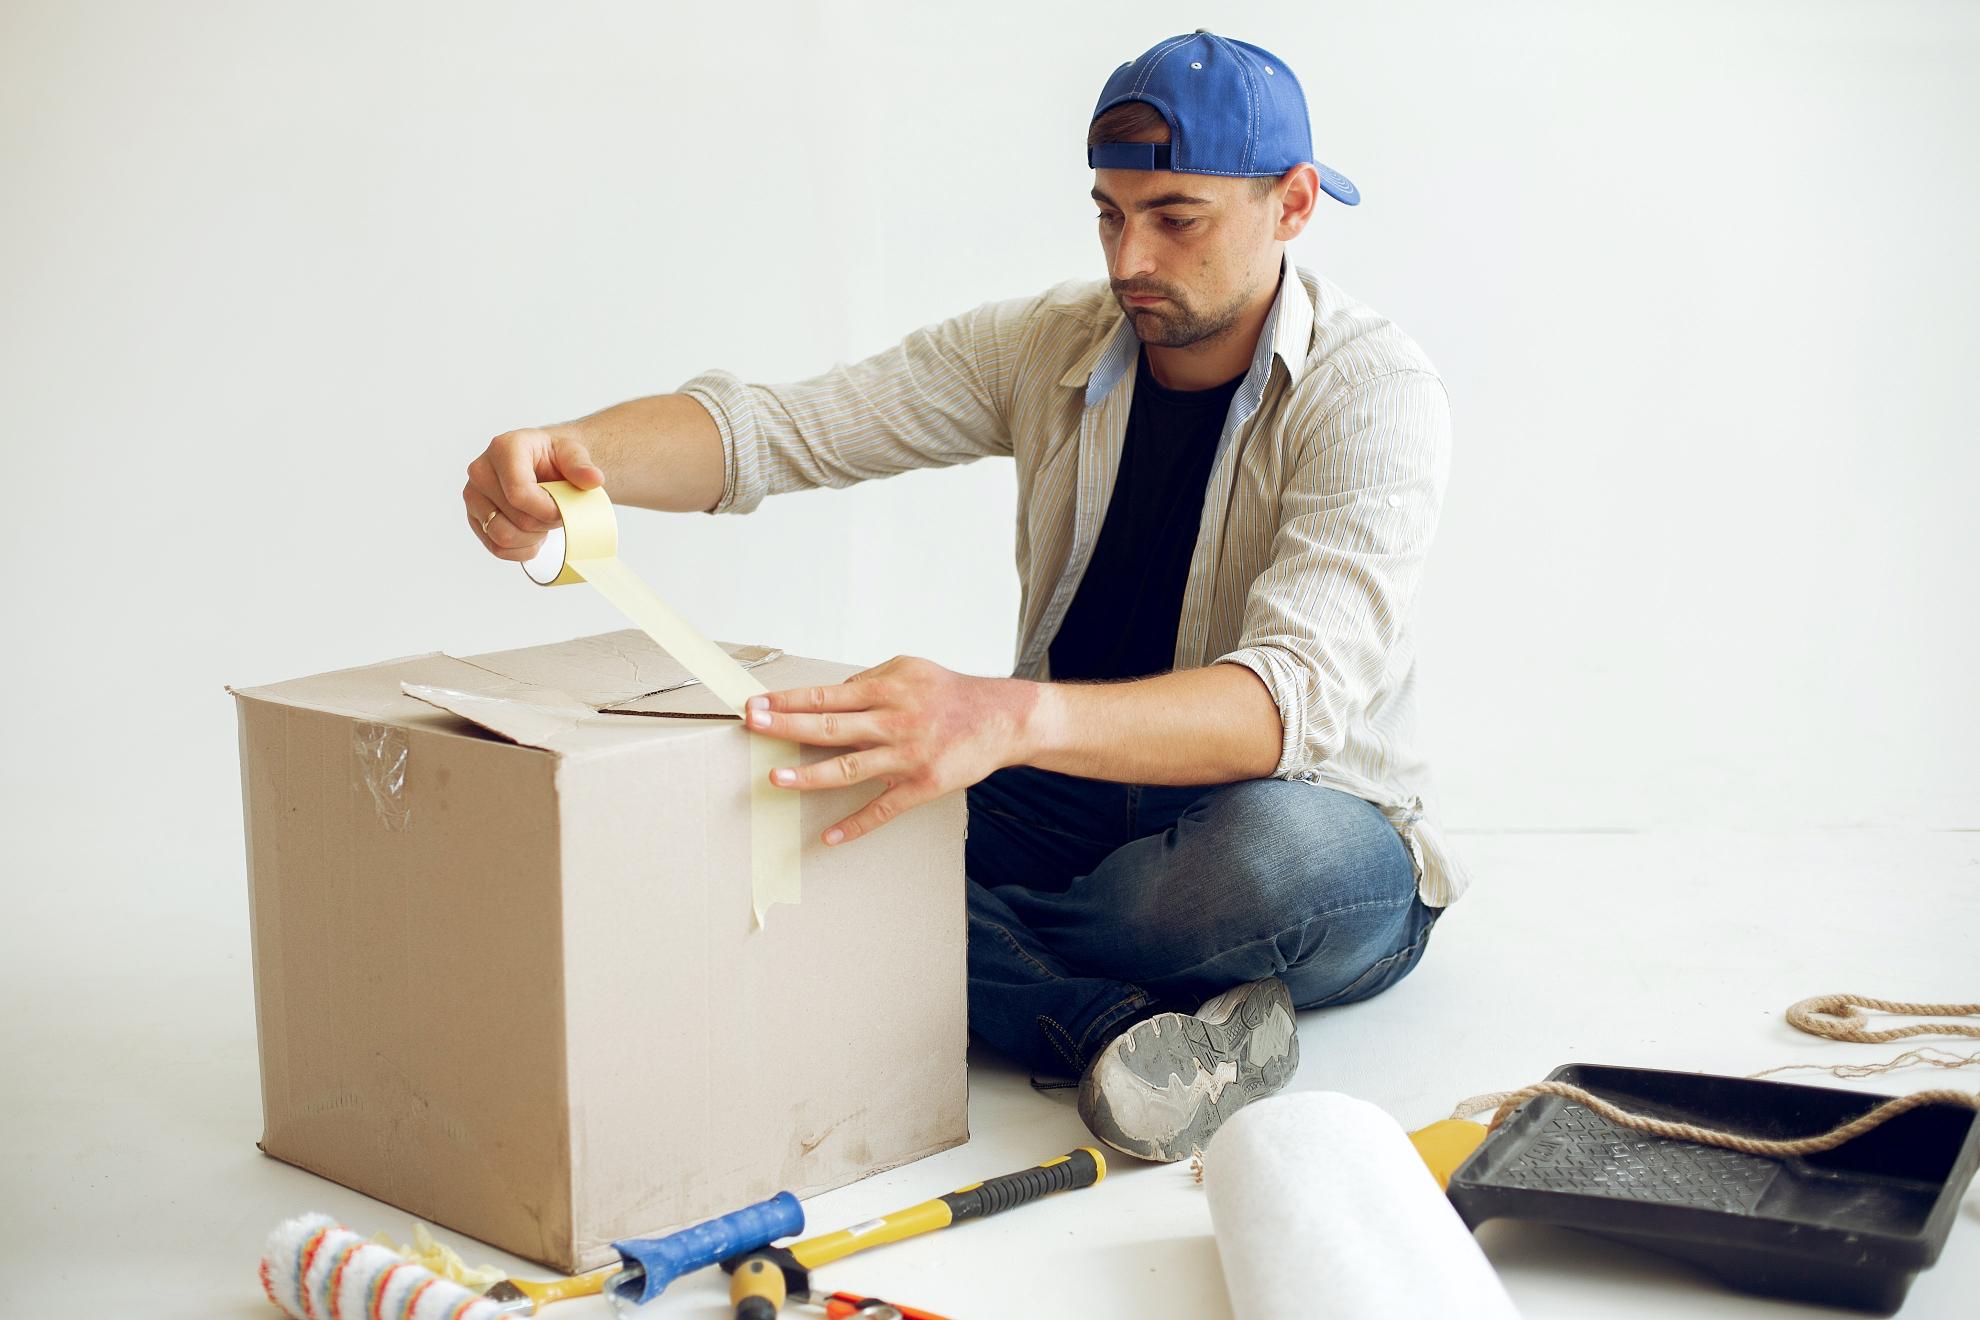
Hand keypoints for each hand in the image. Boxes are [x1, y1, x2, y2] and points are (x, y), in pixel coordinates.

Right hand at [463, 427, 604, 559]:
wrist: (541, 464)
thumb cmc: (553, 458)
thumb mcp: (572, 453)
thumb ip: (581, 466)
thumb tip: (594, 479)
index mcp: (504, 449)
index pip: (519, 493)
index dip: (547, 510)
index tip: (563, 509)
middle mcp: (480, 471)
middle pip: (517, 519)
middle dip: (544, 523)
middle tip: (557, 513)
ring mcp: (473, 496)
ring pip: (502, 537)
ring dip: (531, 538)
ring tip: (543, 523)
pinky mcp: (474, 517)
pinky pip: (496, 548)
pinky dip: (520, 550)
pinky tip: (533, 536)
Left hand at [744, 655, 1040, 845]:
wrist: (1001, 718)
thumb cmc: (950, 693)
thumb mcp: (908, 670)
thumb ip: (868, 682)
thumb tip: (829, 697)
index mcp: (887, 690)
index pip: (826, 696)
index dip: (789, 700)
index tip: (758, 704)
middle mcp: (894, 722)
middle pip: (830, 726)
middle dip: (787, 726)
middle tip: (753, 726)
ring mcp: (907, 756)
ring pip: (850, 768)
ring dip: (810, 775)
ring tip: (777, 777)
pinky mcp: (922, 785)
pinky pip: (884, 809)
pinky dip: (856, 824)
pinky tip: (830, 837)